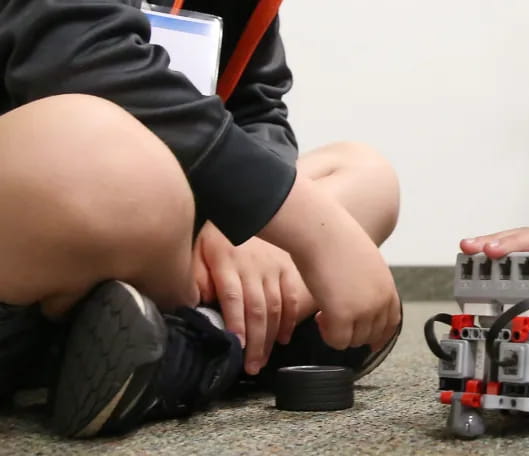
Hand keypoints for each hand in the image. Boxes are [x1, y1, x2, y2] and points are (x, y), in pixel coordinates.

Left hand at [193, 222, 314, 374]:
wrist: (246, 204)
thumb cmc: (214, 232)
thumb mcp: (195, 248)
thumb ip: (194, 277)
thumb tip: (194, 304)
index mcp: (227, 262)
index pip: (233, 298)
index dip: (236, 324)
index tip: (236, 347)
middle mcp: (253, 266)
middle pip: (257, 309)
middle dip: (254, 342)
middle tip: (250, 367)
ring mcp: (273, 267)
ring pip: (275, 306)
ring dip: (270, 337)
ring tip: (262, 360)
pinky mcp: (286, 266)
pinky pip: (292, 296)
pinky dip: (290, 319)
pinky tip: (283, 337)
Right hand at [259, 176, 399, 352]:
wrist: (321, 231)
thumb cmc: (336, 240)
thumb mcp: (364, 263)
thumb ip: (368, 284)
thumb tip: (358, 298)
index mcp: (387, 286)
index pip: (391, 322)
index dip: (380, 335)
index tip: (370, 342)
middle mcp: (380, 300)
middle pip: (372, 335)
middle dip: (353, 332)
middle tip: (334, 318)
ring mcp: (364, 310)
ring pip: (355, 341)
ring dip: (339, 332)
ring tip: (325, 312)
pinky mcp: (343, 316)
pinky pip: (338, 341)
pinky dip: (328, 335)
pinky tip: (320, 315)